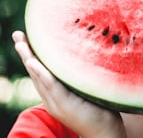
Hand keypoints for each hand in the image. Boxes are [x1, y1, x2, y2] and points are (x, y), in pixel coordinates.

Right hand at [12, 31, 126, 137]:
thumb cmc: (99, 109)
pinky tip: (34, 63)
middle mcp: (52, 98)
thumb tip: (83, 55)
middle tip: (17, 34)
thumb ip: (78, 77)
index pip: (40, 71)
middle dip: (26, 53)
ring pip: (40, 78)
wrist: (105, 132)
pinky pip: (52, 87)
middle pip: (35, 72)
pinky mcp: (65, 105)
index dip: (32, 55)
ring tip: (21, 43)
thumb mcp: (85, 90)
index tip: (26, 38)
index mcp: (55, 94)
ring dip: (29, 59)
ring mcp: (57, 103)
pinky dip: (42, 74)